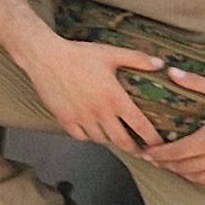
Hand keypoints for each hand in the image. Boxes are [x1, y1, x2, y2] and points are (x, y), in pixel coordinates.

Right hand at [13, 34, 166, 153]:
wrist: (45, 56)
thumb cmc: (79, 54)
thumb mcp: (111, 53)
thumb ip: (137, 59)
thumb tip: (160, 64)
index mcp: (115, 98)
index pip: (140, 126)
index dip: (153, 139)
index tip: (160, 144)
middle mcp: (99, 112)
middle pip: (122, 141)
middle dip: (135, 149)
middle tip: (141, 151)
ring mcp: (81, 118)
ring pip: (101, 140)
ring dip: (110, 140)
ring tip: (116, 136)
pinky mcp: (65, 119)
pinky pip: (81, 137)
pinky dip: (89, 136)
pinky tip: (92, 129)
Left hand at [141, 68, 204, 189]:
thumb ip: (195, 83)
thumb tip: (171, 72)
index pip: (174, 153)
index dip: (157, 154)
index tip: (145, 153)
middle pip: (183, 169)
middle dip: (166, 164)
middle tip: (155, 160)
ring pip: (199, 179)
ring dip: (183, 174)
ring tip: (173, 167)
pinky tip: (199, 175)